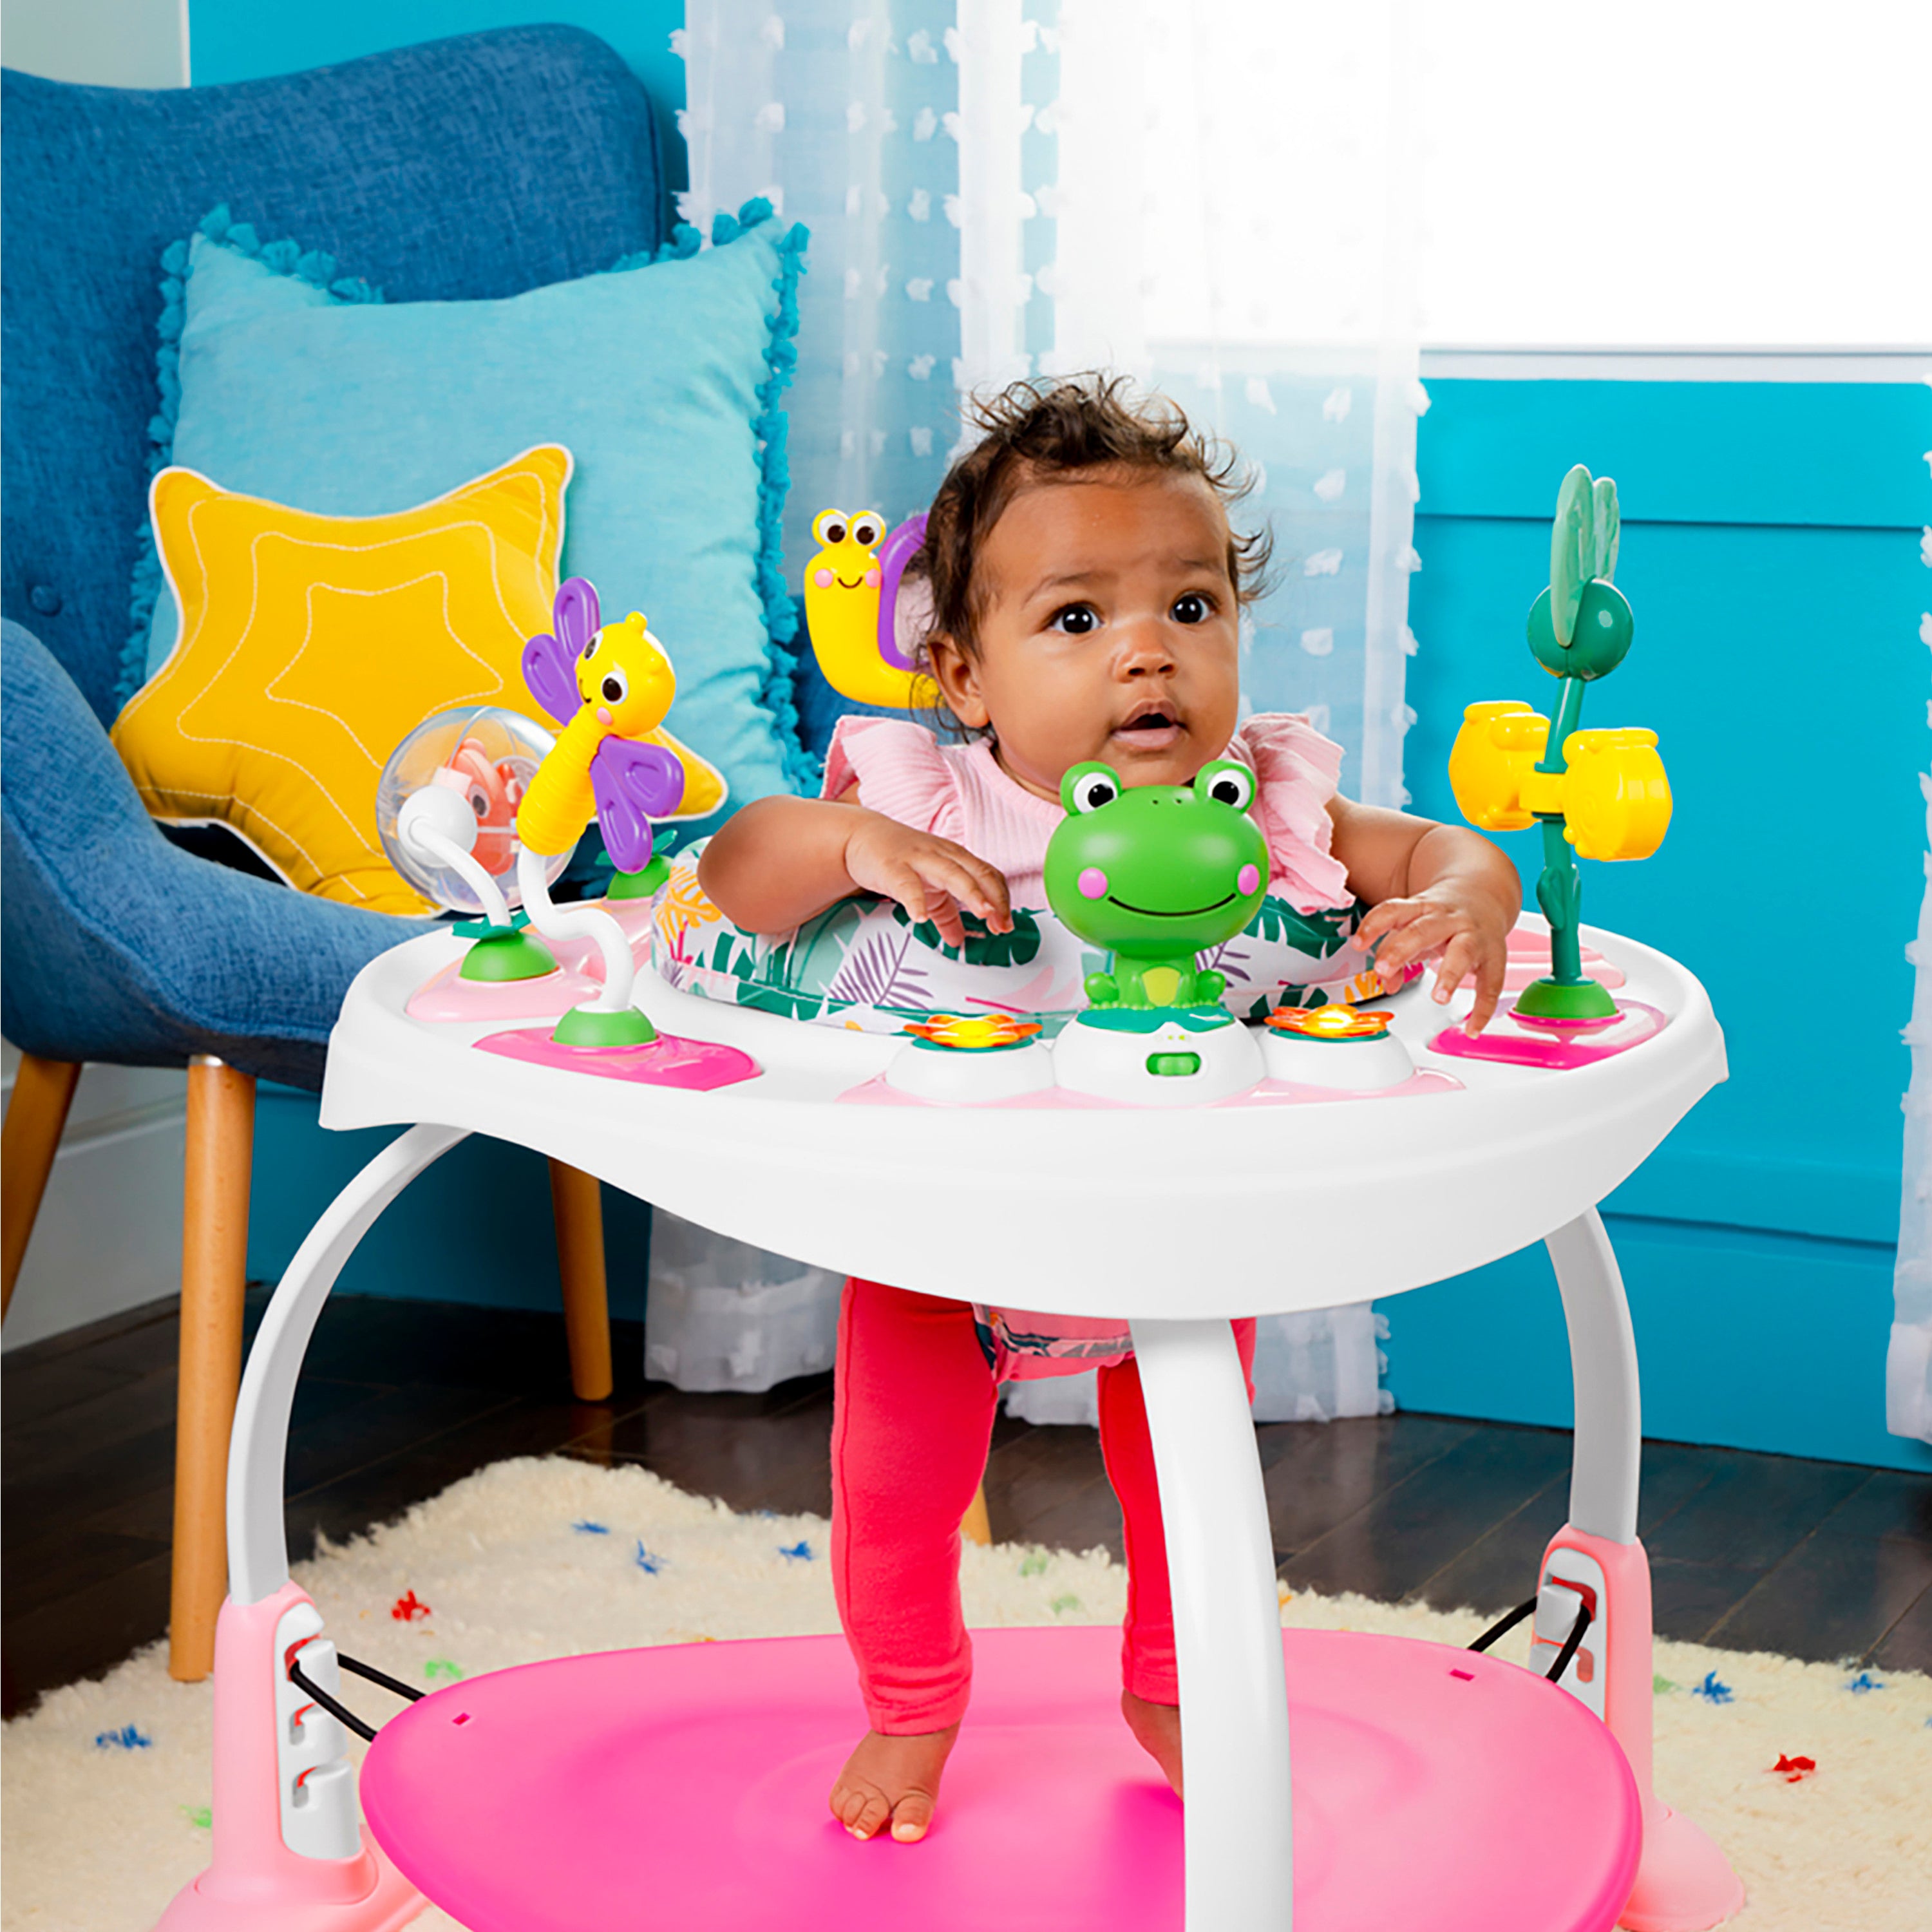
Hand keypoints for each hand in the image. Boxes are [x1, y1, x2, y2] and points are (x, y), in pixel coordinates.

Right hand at [843, 814, 1012, 949]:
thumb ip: (946, 914)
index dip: (1001, 900)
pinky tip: (920, 918)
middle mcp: (943, 855)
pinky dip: (915, 901)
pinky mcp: (892, 867)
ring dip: (971, 893)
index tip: (1005, 926)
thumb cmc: (900, 860)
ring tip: (983, 915)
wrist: (862, 836)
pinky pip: (907, 884)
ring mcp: (918, 859)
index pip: (989, 876)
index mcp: (956, 859)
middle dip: (995, 899)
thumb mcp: (928, 888)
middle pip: (978, 873)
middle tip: (1003, 926)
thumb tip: (958, 941)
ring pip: (951, 873)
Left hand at [1351, 884, 1510, 1032]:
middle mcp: (1448, 919)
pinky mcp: (1495, 956)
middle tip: (1382, 970)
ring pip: (1464, 951)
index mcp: (1422, 908)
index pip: (1394, 910)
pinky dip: (1483, 1009)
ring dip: (1450, 975)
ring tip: (1439, 998)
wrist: (1483, 895)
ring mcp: (1474, 935)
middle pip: (1423, 930)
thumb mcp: (1414, 926)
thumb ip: (1394, 951)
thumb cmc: (1441, 916)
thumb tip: (1385, 983)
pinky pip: (1491, 984)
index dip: (1374, 925)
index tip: (1358, 944)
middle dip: (1401, 949)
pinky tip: (1472, 1029)